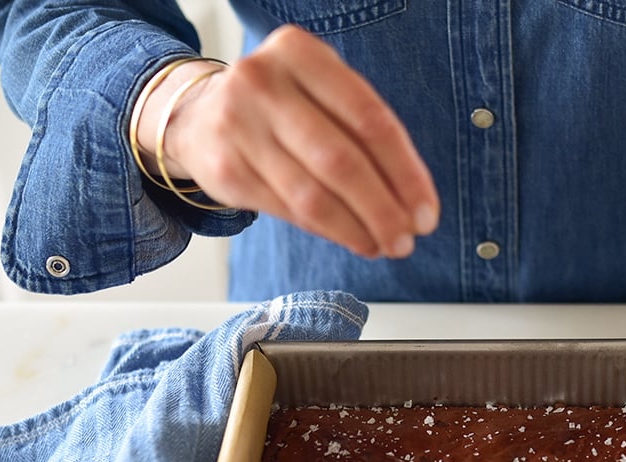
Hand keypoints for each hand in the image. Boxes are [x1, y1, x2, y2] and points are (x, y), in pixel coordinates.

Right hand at [134, 25, 438, 259]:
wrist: (198, 115)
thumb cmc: (280, 106)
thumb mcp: (320, 93)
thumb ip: (364, 132)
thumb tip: (412, 200)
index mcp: (300, 53)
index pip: (369, 120)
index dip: (405, 172)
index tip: (427, 210)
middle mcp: (263, 82)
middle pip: (342, 160)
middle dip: (383, 209)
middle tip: (408, 238)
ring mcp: (237, 125)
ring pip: (313, 194)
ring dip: (357, 228)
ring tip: (384, 245)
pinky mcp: (225, 169)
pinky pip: (289, 210)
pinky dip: (328, 230)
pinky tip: (352, 238)